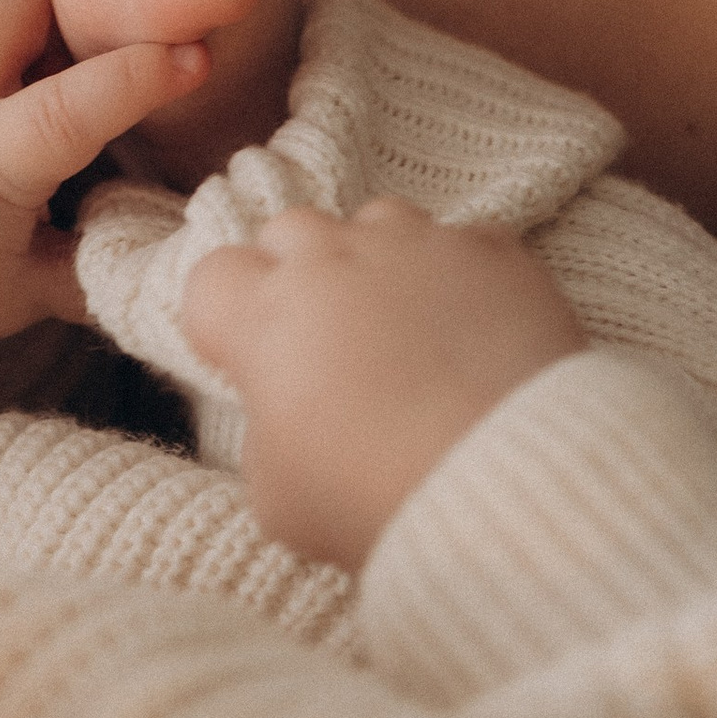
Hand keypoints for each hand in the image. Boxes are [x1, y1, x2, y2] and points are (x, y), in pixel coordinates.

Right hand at [183, 199, 583, 569]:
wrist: (504, 482)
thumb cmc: (375, 496)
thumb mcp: (278, 497)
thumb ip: (264, 437)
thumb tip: (287, 416)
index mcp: (267, 314)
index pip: (212, 277)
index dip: (224, 319)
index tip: (247, 361)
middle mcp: (336, 259)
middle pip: (289, 231)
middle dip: (295, 275)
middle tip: (324, 340)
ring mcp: (418, 246)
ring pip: (375, 220)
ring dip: (376, 262)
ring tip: (405, 325)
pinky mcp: (493, 252)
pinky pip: (461, 243)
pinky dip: (458, 277)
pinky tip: (472, 328)